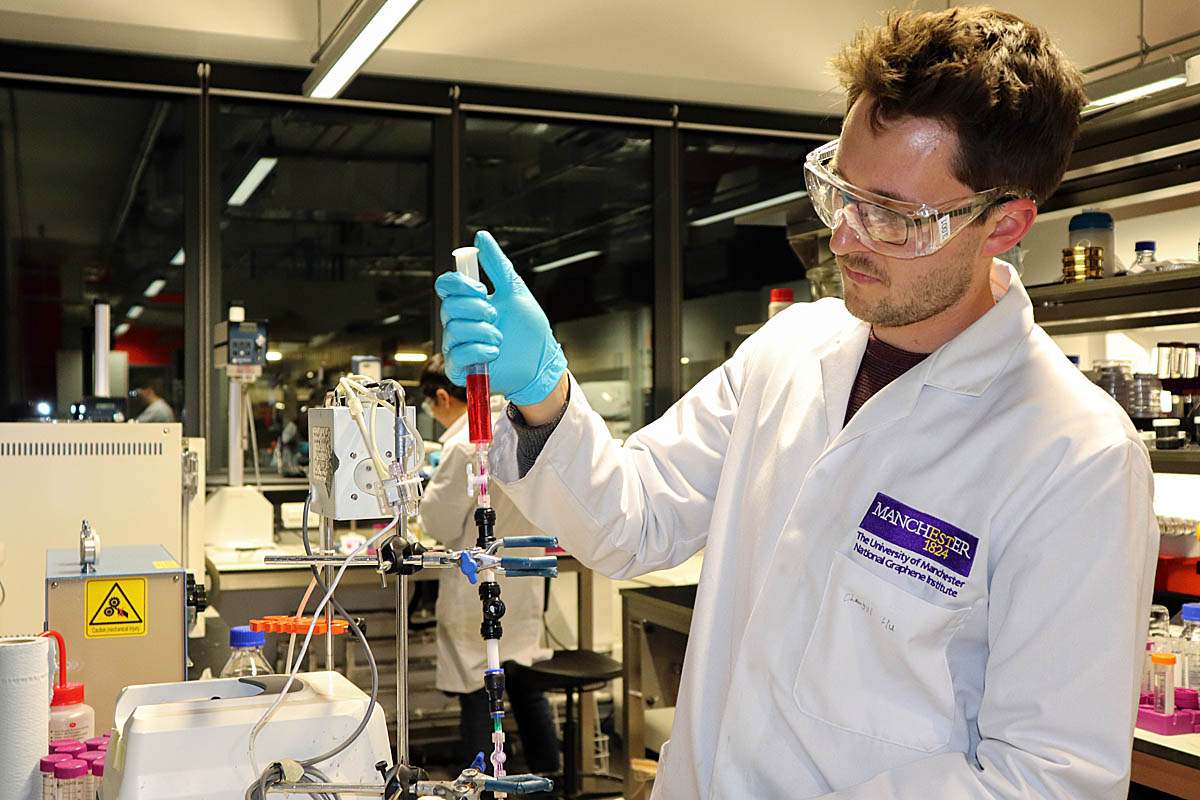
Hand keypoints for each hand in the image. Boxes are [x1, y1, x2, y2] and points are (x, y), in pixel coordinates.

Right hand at [435, 231, 567, 405]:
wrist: (541, 360)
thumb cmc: (529, 329)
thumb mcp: (515, 290)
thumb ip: (497, 265)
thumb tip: (481, 238)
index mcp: (469, 302)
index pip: (445, 286)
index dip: (459, 284)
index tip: (482, 288)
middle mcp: (460, 323)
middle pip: (447, 307)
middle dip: (476, 310)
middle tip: (496, 315)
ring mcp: (459, 346)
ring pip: (453, 332)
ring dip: (482, 332)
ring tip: (500, 337)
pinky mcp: (461, 369)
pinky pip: (456, 357)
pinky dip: (477, 351)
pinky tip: (494, 351)